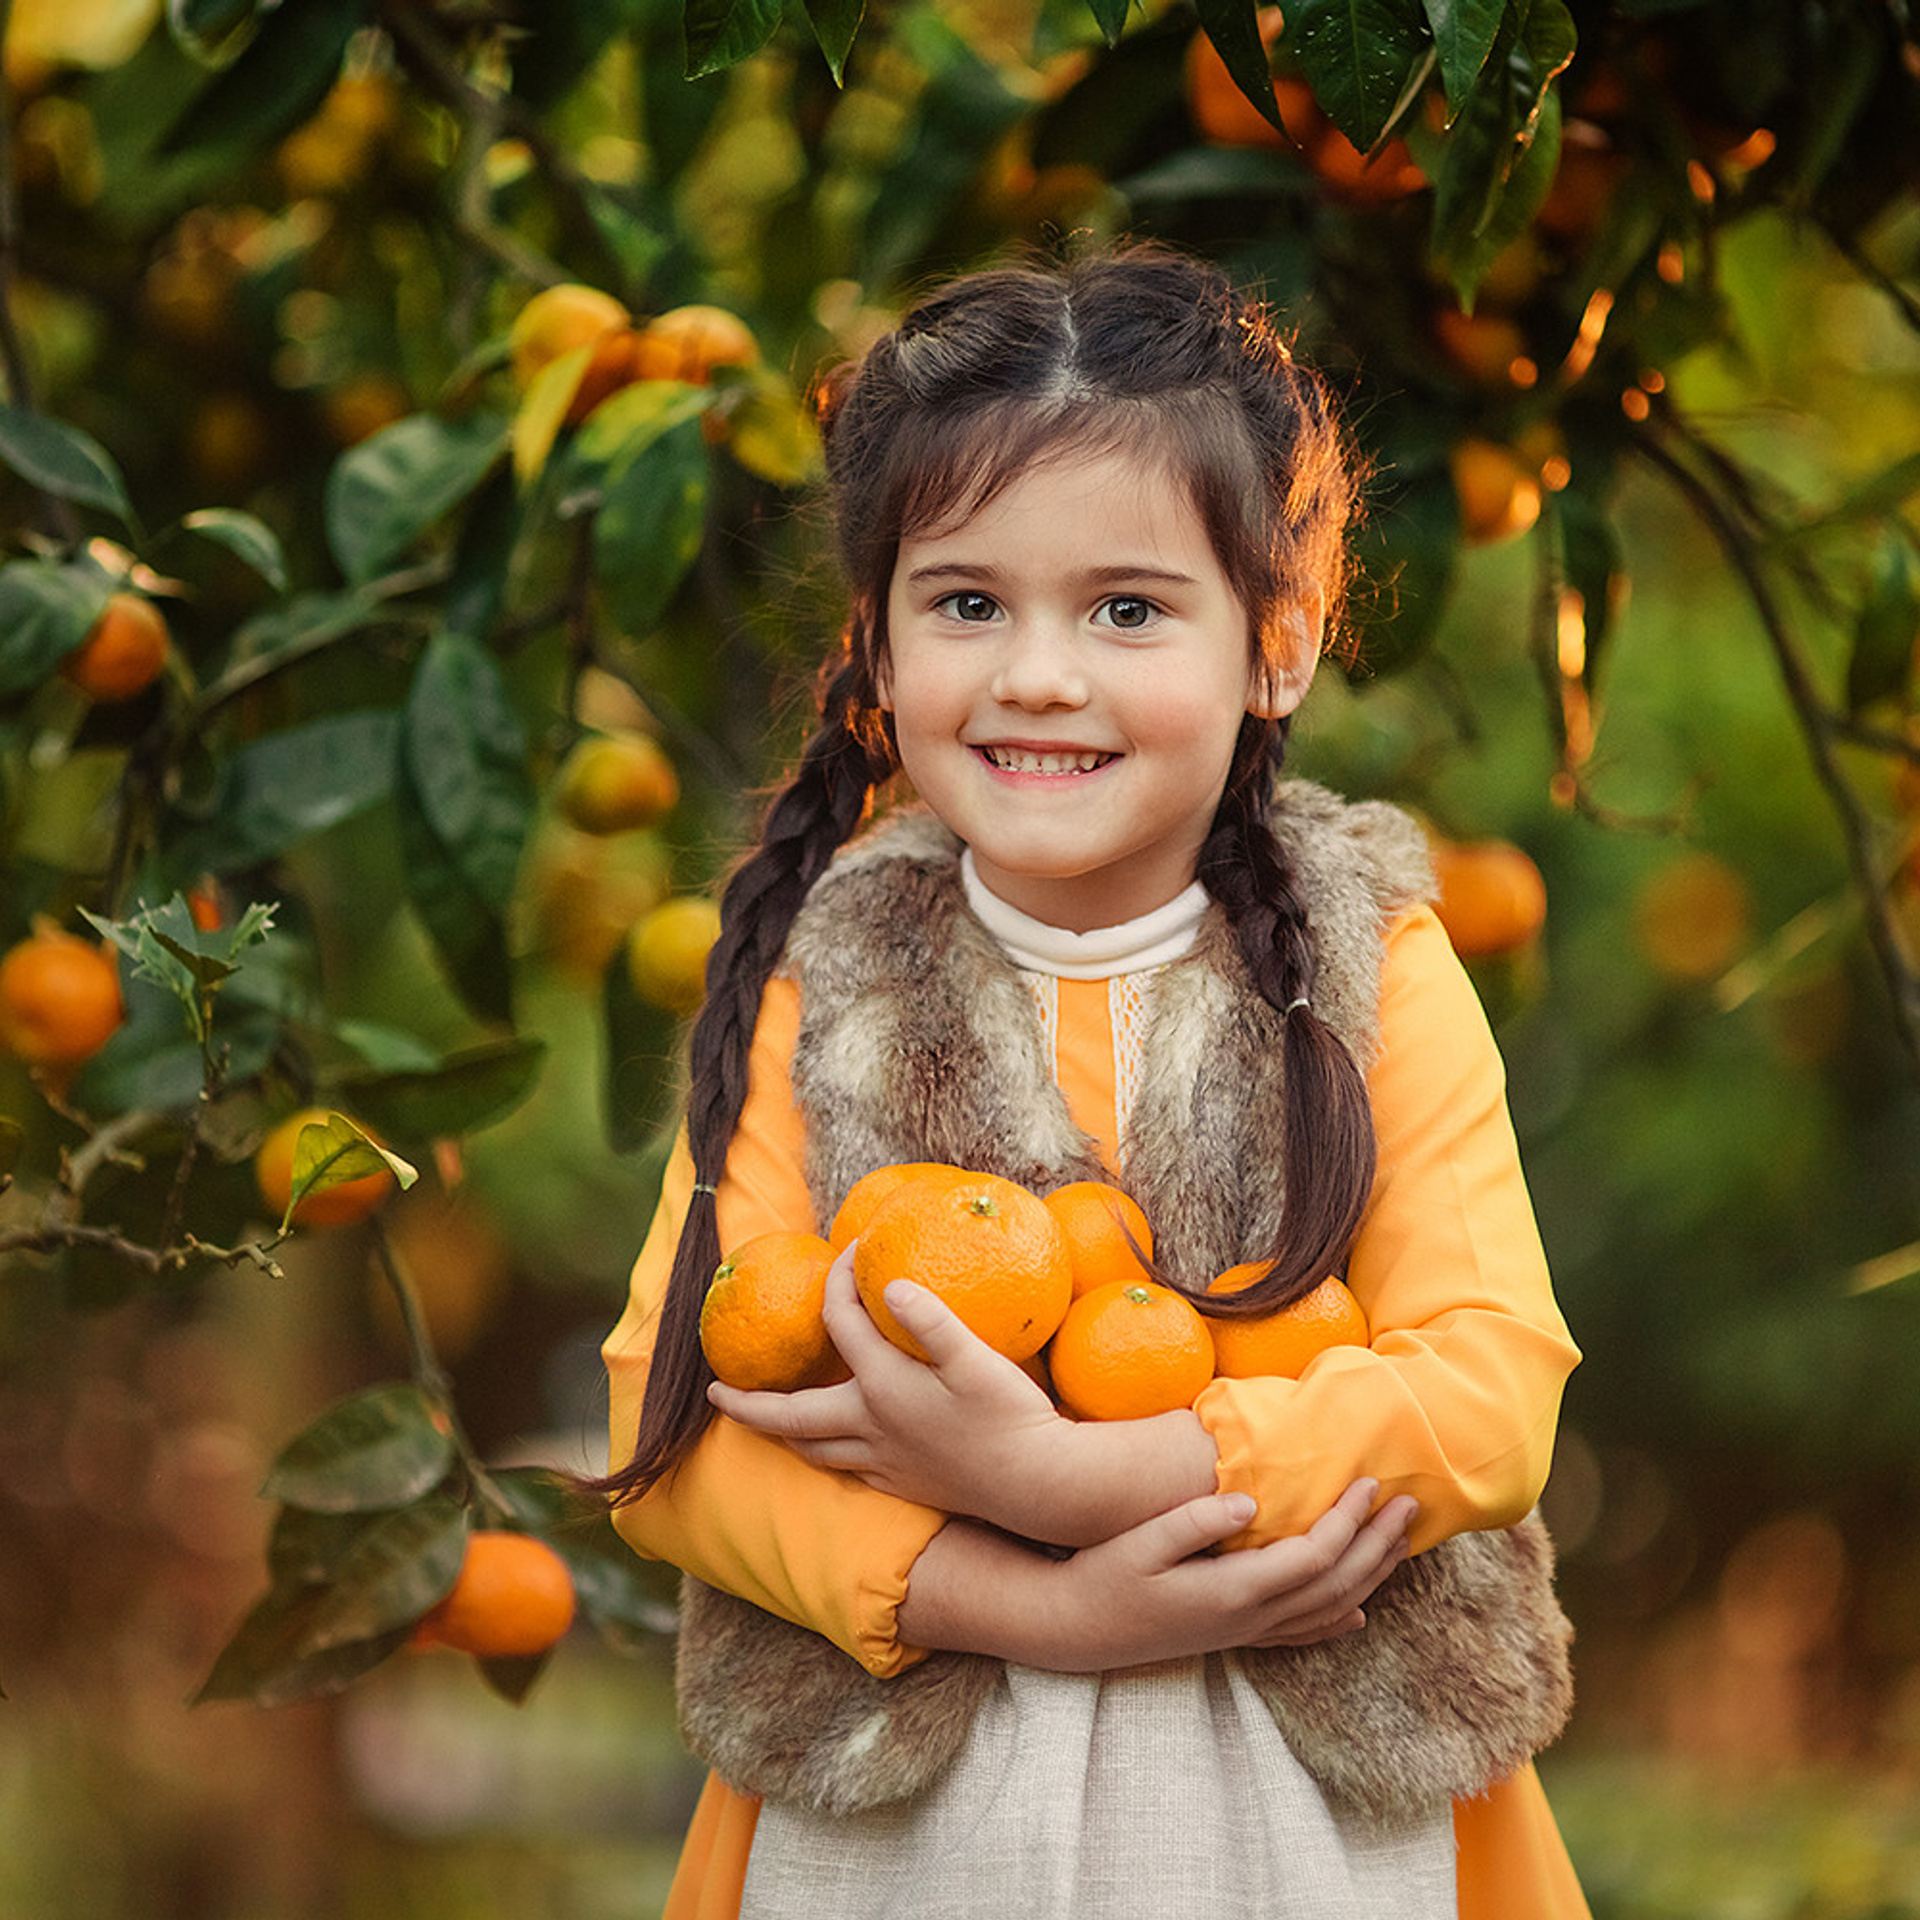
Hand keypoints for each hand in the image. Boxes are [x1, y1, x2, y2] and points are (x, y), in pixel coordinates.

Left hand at [707, 1247, 1071, 1536]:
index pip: (841, 1323)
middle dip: (749, 1405)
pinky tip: (840, 1446)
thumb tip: (885, 1285)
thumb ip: (929, 1320)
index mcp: (883, 1387)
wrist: (1038, 1485)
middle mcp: (872, 1428)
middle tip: (715, 1393)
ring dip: (785, 1433)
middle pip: (792, 1416)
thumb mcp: (976, 1359)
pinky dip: (829, 1454)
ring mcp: (886, 1464)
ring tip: (768, 1422)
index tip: (846, 1252)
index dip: (838, 1281)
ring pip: (816, 1450)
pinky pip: (850, 1470)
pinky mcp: (905, 1486)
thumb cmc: (1010, 1416)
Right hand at [1002, 1477, 1417, 1671]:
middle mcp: (1249, 1619)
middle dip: (1376, 1545)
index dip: (1348, 1520)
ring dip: (1369, 1576)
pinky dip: (1336, 1618)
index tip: (1371, 1483)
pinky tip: (1356, 1611)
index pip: (1313, 1556)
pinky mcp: (1233, 1636)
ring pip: (1327, 1610)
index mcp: (1233, 1591)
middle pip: (1334, 1585)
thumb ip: (1195, 1520)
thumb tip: (1249, 1500)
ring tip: (1397, 1543)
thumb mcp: (1141, 1541)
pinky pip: (1301, 1633)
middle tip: (1409, 1506)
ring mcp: (1244, 1633)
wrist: (1075, 1630)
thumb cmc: (1103, 1576)